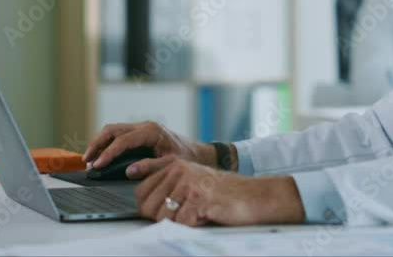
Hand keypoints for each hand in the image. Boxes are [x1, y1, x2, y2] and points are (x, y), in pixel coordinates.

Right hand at [82, 121, 216, 178]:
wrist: (198, 153)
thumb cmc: (187, 158)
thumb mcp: (171, 164)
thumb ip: (150, 167)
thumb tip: (129, 171)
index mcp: (152, 131)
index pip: (123, 140)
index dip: (108, 153)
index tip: (98, 165)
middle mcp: (145, 126)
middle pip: (113, 129)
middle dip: (97, 144)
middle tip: (86, 160)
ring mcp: (142, 127)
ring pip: (113, 129)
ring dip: (99, 142)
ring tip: (89, 159)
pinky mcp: (140, 133)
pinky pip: (118, 134)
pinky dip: (106, 143)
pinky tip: (100, 155)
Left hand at [135, 158, 304, 225]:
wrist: (254, 195)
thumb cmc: (222, 190)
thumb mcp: (191, 176)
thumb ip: (165, 178)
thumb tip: (138, 191)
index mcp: (174, 165)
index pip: (141, 191)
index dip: (148, 207)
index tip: (160, 211)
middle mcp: (179, 172)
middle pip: (148, 207)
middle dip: (161, 218)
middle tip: (183, 215)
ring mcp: (190, 185)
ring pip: (163, 218)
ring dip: (178, 222)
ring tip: (196, 213)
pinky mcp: (200, 200)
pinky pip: (181, 224)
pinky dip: (192, 226)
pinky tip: (205, 216)